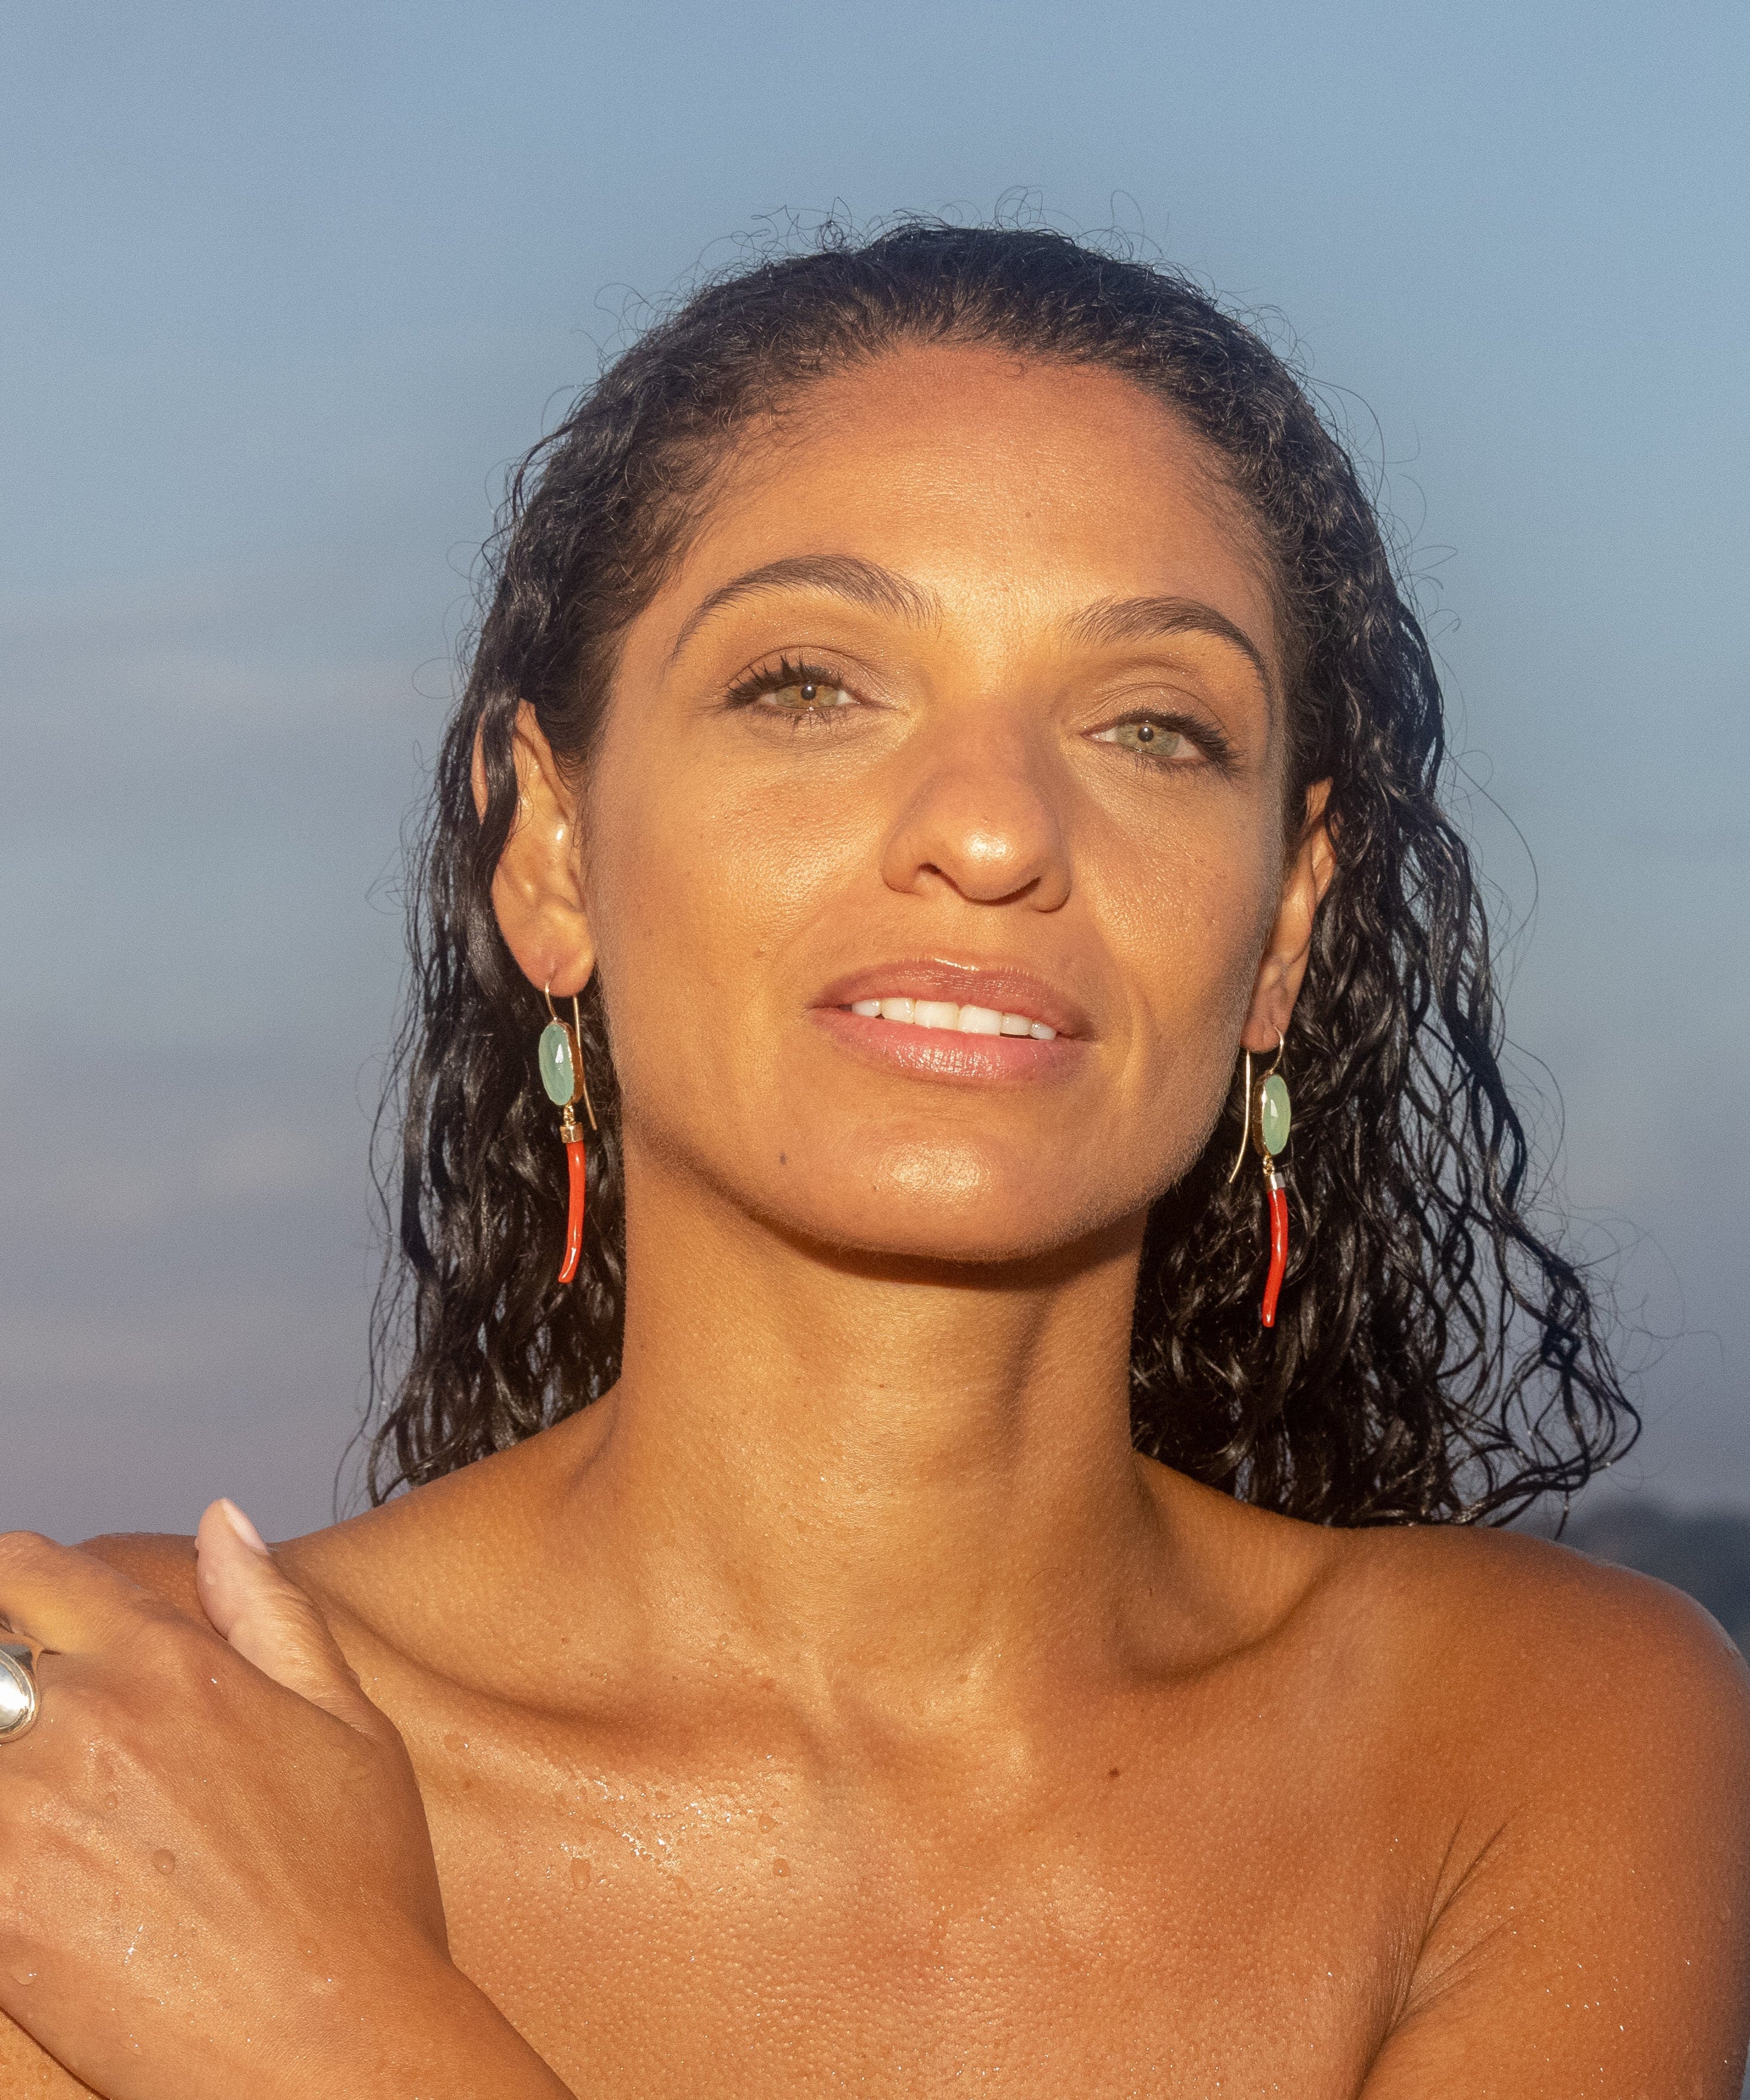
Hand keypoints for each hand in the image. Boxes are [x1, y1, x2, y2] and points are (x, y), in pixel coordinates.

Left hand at [0, 1503, 461, 2099]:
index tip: (15, 1612)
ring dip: (0, 1763)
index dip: (11, 1581)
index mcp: (171, 1662)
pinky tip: (26, 1869)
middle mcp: (89, 1719)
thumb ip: (270, 1610)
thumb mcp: (347, 1723)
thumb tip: (220, 1521)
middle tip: (32, 1731)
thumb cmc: (357, 1886)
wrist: (333, 2040)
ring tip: (39, 1799)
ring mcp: (28, 1816)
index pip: (31, 1571)